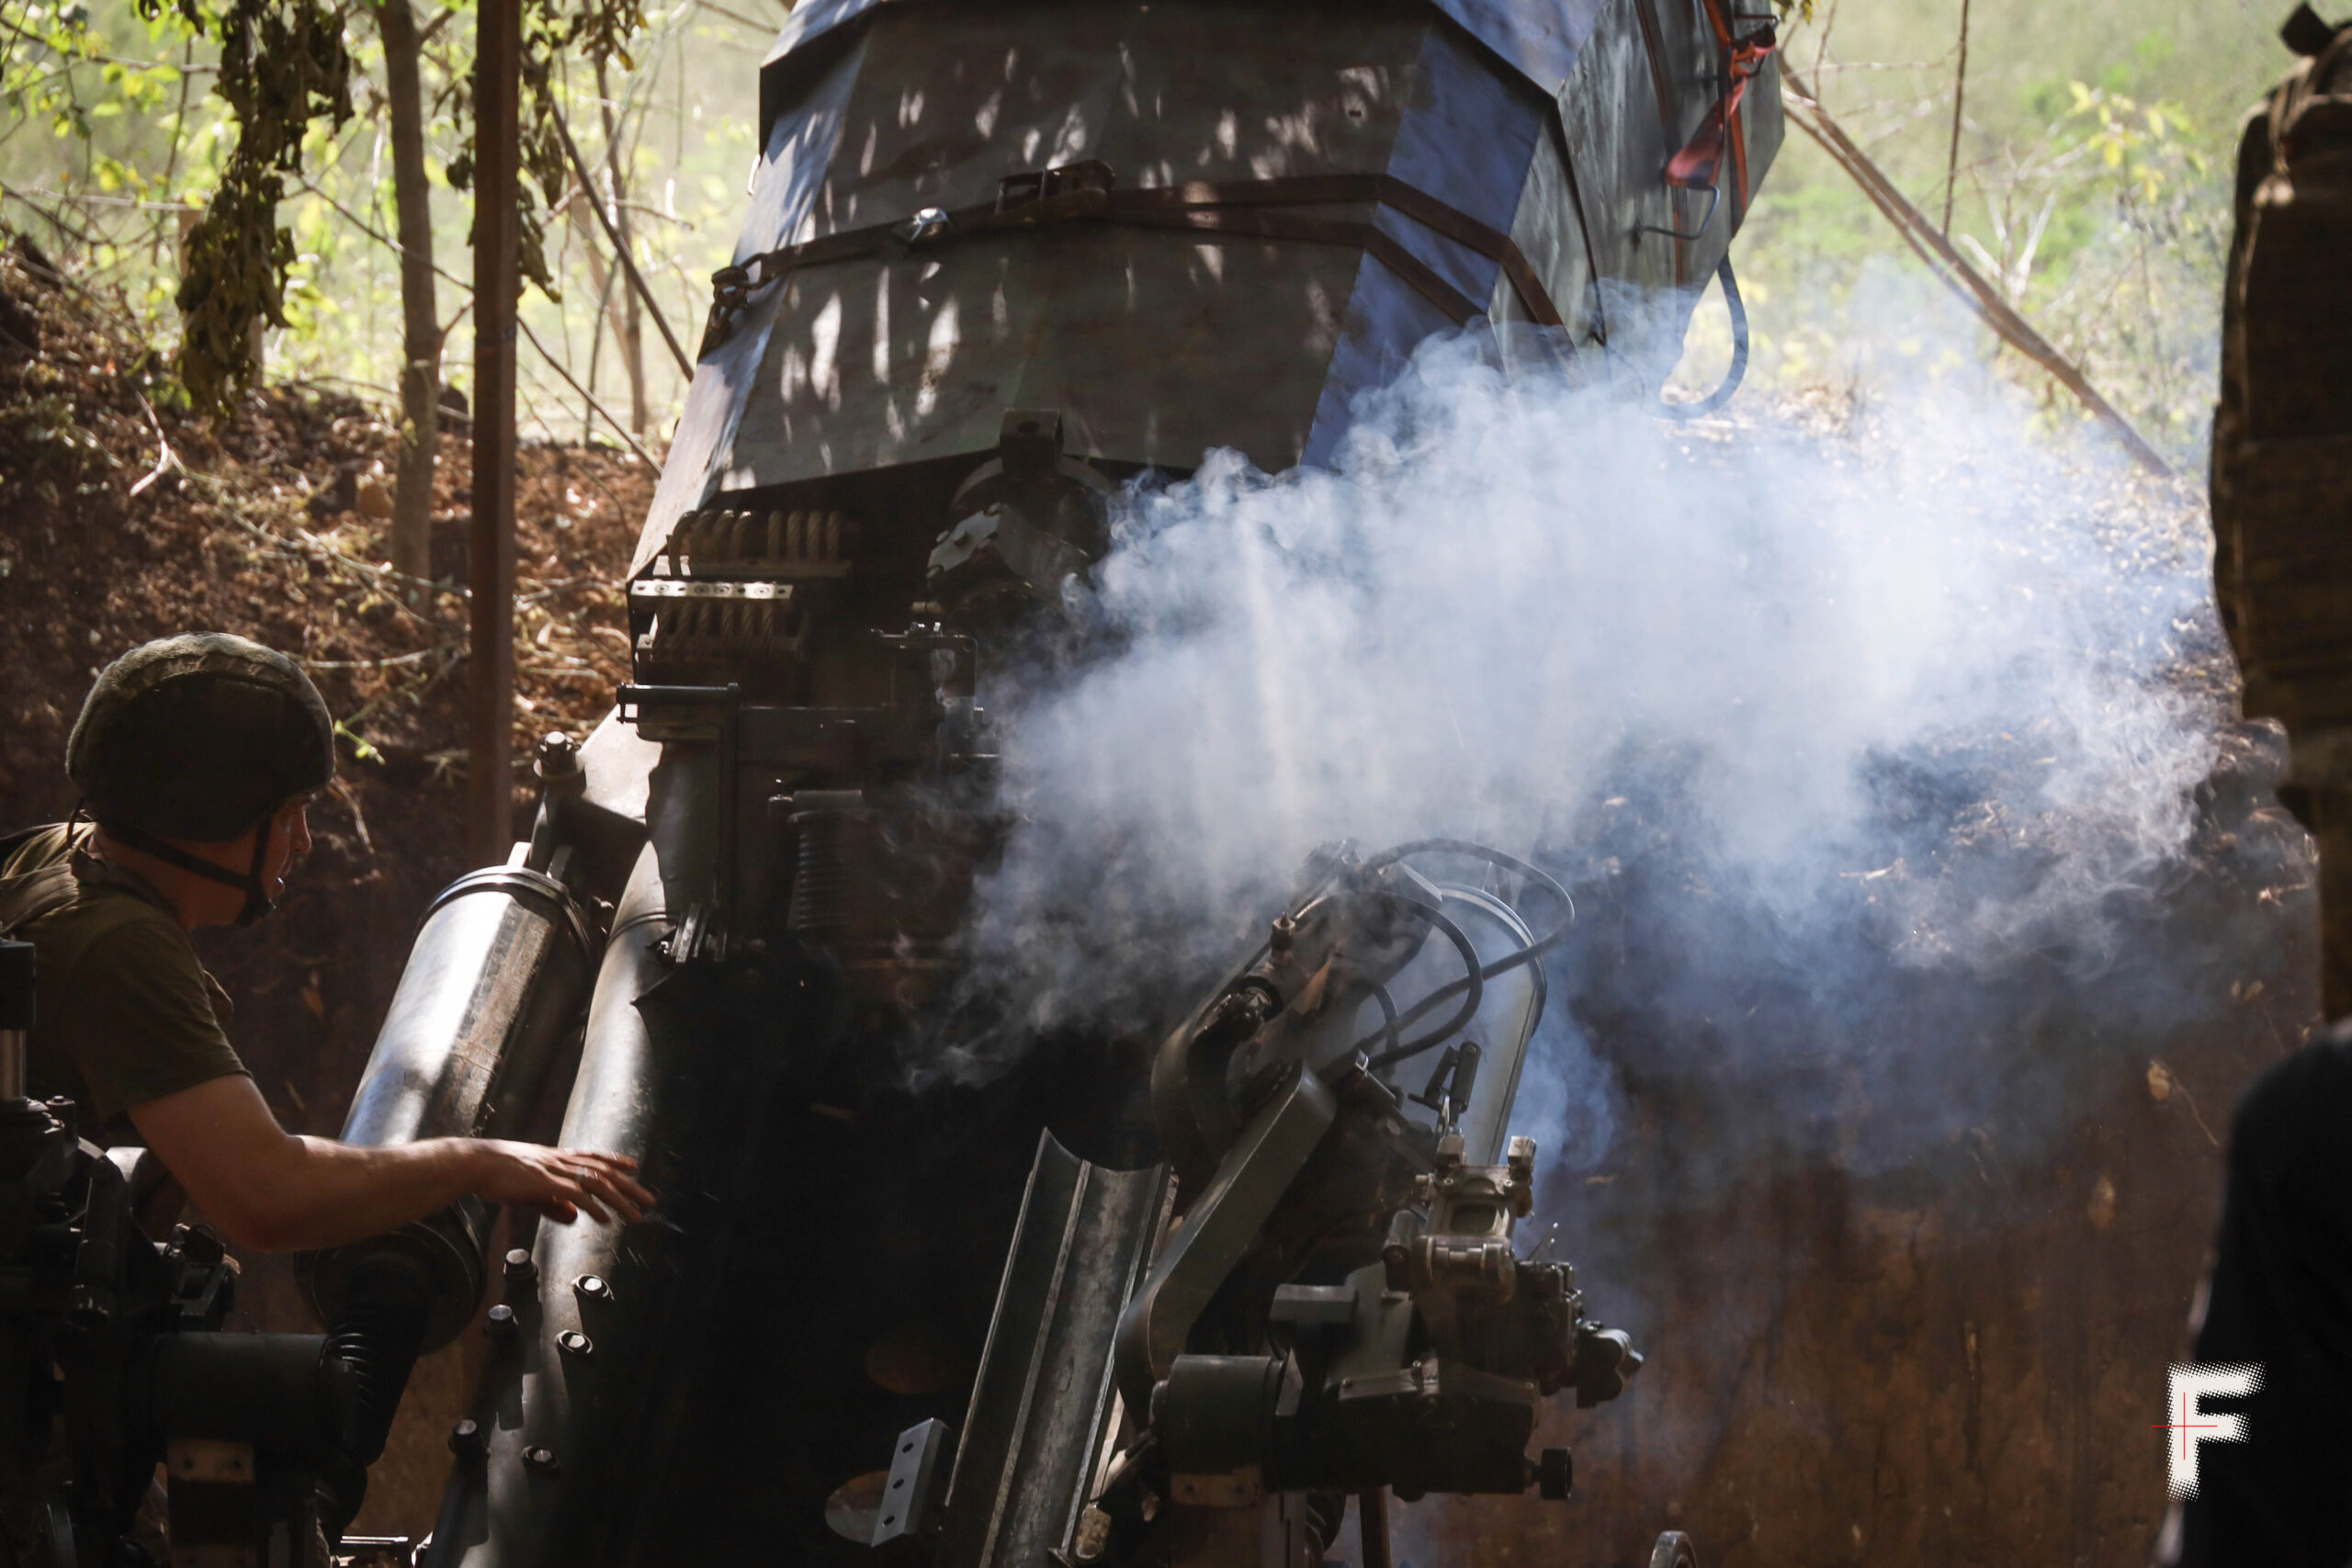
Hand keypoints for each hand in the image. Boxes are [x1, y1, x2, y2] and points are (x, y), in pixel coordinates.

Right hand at [468, 1141, 652, 1225]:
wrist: (473, 1163)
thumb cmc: (494, 1175)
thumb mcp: (528, 1190)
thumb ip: (553, 1204)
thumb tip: (575, 1217)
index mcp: (555, 1158)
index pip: (592, 1157)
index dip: (614, 1161)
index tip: (633, 1166)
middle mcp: (560, 1161)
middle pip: (603, 1171)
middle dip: (629, 1186)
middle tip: (649, 1200)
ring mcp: (554, 1170)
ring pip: (596, 1183)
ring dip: (619, 1200)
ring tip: (635, 1216)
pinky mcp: (545, 1183)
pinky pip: (576, 1194)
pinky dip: (594, 1206)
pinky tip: (605, 1218)